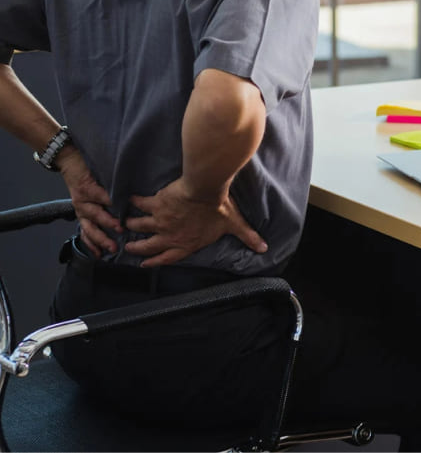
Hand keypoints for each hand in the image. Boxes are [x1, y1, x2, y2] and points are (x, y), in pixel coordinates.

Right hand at [57, 146, 121, 256]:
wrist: (69, 163)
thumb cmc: (87, 165)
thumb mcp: (99, 168)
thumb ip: (112, 179)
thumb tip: (131, 188)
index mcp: (88, 189)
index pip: (102, 197)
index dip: (113, 203)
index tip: (125, 210)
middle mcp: (83, 201)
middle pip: (96, 215)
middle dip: (108, 224)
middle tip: (121, 230)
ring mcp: (81, 210)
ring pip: (89, 228)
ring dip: (101, 239)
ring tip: (111, 248)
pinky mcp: (81, 216)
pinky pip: (85, 232)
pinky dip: (91, 244)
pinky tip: (98, 254)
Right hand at [124, 177, 267, 266]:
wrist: (205, 189)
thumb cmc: (219, 208)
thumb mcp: (234, 225)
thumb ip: (247, 236)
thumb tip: (264, 248)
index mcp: (187, 243)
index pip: (168, 257)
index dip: (156, 262)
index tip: (145, 264)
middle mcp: (170, 235)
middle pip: (149, 246)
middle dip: (138, 248)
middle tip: (128, 248)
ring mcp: (161, 220)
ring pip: (141, 226)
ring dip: (132, 226)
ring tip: (124, 226)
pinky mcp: (156, 204)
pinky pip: (141, 204)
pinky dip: (133, 203)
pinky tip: (127, 201)